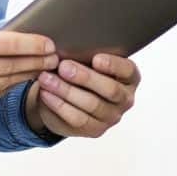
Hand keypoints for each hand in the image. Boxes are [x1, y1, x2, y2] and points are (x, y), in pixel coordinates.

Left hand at [25, 54, 140, 138]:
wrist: (69, 98)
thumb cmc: (82, 71)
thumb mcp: (87, 61)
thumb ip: (86, 54)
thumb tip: (68, 45)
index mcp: (130, 77)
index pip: (127, 70)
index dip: (113, 65)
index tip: (96, 58)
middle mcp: (126, 98)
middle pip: (110, 89)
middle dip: (85, 77)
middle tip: (63, 67)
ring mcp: (112, 117)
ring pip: (91, 104)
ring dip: (66, 91)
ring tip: (47, 79)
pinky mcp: (96, 130)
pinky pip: (77, 118)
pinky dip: (59, 105)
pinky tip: (46, 93)